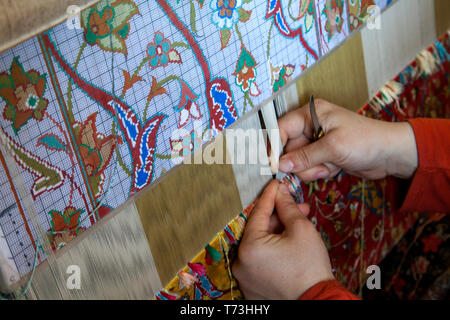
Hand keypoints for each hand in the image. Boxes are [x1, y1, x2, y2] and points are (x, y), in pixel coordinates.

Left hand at [232, 180, 333, 299]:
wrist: (317, 302)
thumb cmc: (310, 268)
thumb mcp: (301, 229)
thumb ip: (287, 207)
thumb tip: (280, 192)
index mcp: (249, 247)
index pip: (258, 213)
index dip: (269, 195)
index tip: (276, 184)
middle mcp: (241, 263)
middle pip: (259, 230)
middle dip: (279, 217)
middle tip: (296, 207)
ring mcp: (244, 276)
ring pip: (260, 245)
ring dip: (277, 233)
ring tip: (297, 225)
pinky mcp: (251, 286)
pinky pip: (260, 260)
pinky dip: (272, 249)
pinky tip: (288, 242)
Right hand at [278, 99, 417, 180]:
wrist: (390, 154)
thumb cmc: (365, 141)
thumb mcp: (333, 147)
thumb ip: (304, 156)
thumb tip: (280, 165)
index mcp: (311, 114)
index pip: (281, 128)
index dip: (275, 146)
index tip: (272, 165)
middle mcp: (310, 126)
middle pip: (288, 148)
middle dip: (302, 162)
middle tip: (320, 164)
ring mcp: (315, 141)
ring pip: (297, 161)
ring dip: (313, 169)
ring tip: (331, 165)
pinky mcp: (321, 155)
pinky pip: (308, 168)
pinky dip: (320, 171)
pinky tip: (335, 167)